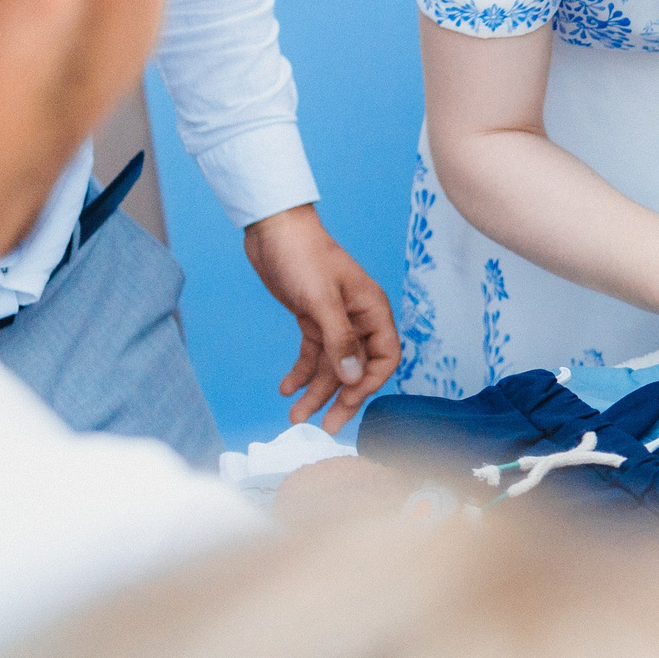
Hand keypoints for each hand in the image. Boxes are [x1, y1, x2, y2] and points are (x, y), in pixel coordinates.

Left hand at [243, 205, 401, 431]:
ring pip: (332, 366)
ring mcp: (334, 321)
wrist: (273, 230)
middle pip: (356, 369)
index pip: (384, 357)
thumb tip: (353, 380)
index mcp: (371, 310)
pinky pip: (312, 355)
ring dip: (316, 392)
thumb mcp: (321, 299)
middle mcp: (357, 319)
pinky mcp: (312, 320)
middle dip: (341, 398)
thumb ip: (339, 341)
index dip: (368, 383)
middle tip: (326, 427)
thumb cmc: (304, 255)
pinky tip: (287, 388)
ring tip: (296, 416)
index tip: (347, 401)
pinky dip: (300, 373)